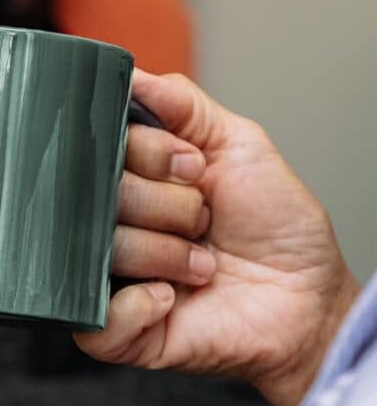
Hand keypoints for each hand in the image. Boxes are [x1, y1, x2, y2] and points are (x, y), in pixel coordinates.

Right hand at [77, 70, 358, 405]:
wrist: (308, 301)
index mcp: (131, 180)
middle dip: (171, 206)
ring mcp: (111, 278)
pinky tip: (171, 298)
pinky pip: (96, 317)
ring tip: (201, 265)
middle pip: (102, 196)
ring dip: (169, 255)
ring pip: (103, 250)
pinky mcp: (119, 333)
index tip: (192, 167)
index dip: (151, 155)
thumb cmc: (276, 227)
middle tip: (203, 221)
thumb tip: (130, 73)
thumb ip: (182, 104)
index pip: (104, 149)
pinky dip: (140, 304)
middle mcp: (114, 223)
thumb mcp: (238, 144)